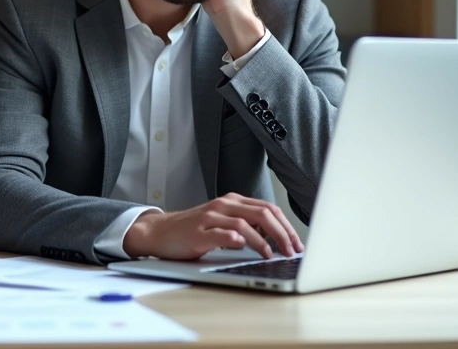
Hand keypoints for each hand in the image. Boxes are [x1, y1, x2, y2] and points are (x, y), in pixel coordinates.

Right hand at [122, 193, 303, 260]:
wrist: (160, 232)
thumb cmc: (194, 230)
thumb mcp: (223, 222)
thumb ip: (246, 225)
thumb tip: (277, 240)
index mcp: (232, 202)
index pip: (268, 209)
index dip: (287, 226)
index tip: (297, 243)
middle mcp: (223, 206)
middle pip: (262, 214)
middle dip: (282, 233)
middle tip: (292, 251)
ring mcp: (210, 218)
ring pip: (245, 223)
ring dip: (264, 241)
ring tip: (273, 255)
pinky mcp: (199, 232)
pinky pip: (222, 233)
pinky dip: (237, 240)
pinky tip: (246, 248)